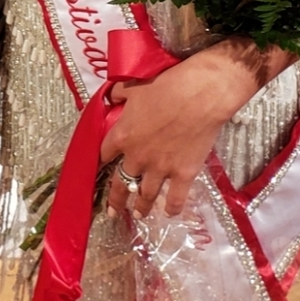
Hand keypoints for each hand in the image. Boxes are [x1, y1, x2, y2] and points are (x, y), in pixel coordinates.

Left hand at [100, 46, 260, 218]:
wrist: (200, 95)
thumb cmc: (165, 85)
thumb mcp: (133, 86)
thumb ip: (119, 96)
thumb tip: (114, 98)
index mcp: (122, 135)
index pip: (104, 154)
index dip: (101, 162)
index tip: (98, 170)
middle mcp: (137, 157)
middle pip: (120, 182)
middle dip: (114, 199)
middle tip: (110, 211)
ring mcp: (160, 168)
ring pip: (145, 194)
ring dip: (140, 207)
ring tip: (137, 215)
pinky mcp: (184, 174)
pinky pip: (175, 198)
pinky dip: (171, 208)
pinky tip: (168, 213)